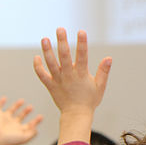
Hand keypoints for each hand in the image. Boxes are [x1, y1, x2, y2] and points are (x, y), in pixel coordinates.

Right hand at [0, 97, 42, 144]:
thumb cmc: (9, 140)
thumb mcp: (24, 138)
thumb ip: (32, 134)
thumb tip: (36, 129)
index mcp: (18, 130)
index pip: (28, 125)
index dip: (35, 121)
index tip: (41, 116)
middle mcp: (12, 124)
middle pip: (20, 116)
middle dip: (26, 112)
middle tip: (31, 107)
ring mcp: (4, 119)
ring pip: (11, 110)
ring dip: (16, 105)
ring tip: (22, 100)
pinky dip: (0, 102)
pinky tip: (4, 98)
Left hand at [33, 28, 111, 143]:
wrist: (76, 115)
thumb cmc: (90, 100)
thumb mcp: (100, 86)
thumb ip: (104, 71)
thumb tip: (109, 58)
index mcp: (82, 74)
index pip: (83, 56)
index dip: (82, 43)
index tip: (81, 31)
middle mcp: (69, 75)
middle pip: (64, 56)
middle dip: (62, 41)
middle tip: (60, 29)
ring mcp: (58, 80)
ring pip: (51, 63)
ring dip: (47, 51)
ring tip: (44, 39)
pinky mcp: (50, 85)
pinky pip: (42, 75)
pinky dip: (38, 66)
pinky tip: (37, 56)